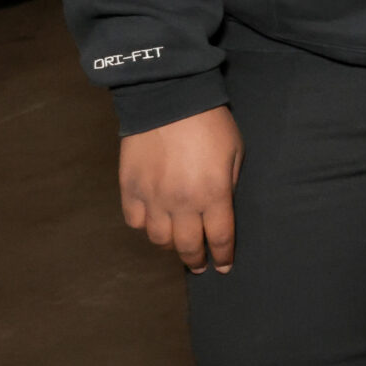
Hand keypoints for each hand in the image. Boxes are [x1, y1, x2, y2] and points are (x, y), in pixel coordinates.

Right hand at [119, 105, 242, 272]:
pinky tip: (154, 223)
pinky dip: (145, 227)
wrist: (168, 99)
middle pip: (188, 245)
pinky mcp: (130, 189)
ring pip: (159, 239)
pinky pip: (135, 221)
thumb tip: (222, 208)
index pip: (220, 237)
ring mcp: (152, 198)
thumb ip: (229, 183)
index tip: (223, 266)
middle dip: (197, 259)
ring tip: (178, 243)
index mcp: (213, 194)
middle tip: (200, 265)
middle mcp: (181, 203)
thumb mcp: (235, 152)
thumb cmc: (210, 123)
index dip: (223, 255)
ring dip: (171, 245)